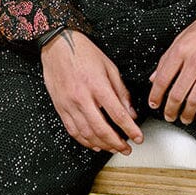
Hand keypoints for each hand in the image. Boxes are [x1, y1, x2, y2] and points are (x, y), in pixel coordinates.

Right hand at [41, 29, 143, 154]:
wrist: (57, 46)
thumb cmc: (83, 53)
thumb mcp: (109, 67)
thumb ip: (121, 91)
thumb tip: (130, 112)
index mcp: (97, 86)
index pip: (117, 114)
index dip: (130, 129)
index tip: (138, 137)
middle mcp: (82, 97)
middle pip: (101, 129)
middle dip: (116, 143)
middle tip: (126, 148)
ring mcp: (69, 104)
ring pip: (86, 133)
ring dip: (102, 145)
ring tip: (113, 148)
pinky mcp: (60, 108)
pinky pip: (72, 130)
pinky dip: (84, 141)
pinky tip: (94, 145)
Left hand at [148, 4, 195, 122]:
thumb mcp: (182, 37)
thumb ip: (167, 59)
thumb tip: (153, 78)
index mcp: (180, 50)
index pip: (162, 79)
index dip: (156, 96)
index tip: (154, 104)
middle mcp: (194, 61)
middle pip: (177, 94)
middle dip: (170, 110)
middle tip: (168, 116)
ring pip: (194, 99)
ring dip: (187, 114)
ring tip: (183, 119)